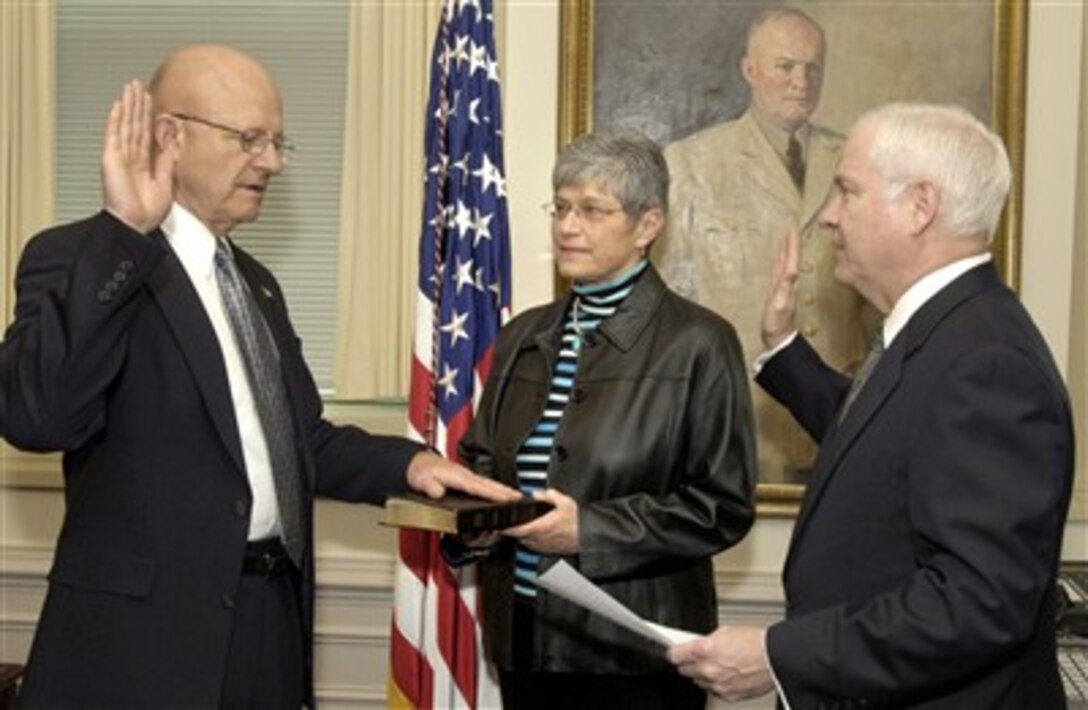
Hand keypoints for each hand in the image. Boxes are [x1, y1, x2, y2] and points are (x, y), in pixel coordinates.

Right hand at [102, 80, 175, 233]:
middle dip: (137, 104)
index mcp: (143, 163)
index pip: (146, 134)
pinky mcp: (111, 158)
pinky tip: (118, 105)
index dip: (148, 116)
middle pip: (135, 124)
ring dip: (128, 105)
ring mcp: (120, 156)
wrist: (136, 225)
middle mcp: (130, 157)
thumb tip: (174, 145)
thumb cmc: (147, 213)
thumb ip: (167, 162)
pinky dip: (116, 119)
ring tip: (130, 87)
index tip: (151, 101)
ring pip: (125, 124)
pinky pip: (113, 134)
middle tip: (139, 85)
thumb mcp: (165, 183)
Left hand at [405, 450, 520, 501]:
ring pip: (488, 484)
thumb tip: (438, 493)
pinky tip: (499, 495)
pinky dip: (494, 489)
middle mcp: (464, 475)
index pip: (478, 487)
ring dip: (503, 490)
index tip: (506, 498)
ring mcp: (466, 477)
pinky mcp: (465, 480)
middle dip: (505, 491)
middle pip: (488, 484)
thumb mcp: (421, 480)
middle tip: (520, 498)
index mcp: (457, 476)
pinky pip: (483, 485)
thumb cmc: (420, 471)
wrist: (416, 464)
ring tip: (516, 497)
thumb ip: (431, 487)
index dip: (493, 493)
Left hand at [504, 488, 577, 554]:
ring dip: (524, 534)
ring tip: (530, 524)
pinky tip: (539, 532)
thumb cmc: (579, 522)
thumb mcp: (564, 501)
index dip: (504, 526)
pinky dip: (532, 540)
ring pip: (525, 541)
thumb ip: (547, 495)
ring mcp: (542, 547)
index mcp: (539, 527)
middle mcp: (538, 539)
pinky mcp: (547, 551)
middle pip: (517, 536)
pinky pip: (534, 546)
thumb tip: (536, 492)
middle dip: (515, 527)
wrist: (589, 536)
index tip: (501, 522)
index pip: (514, 530)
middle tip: (516, 519)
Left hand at [667, 625, 774, 701]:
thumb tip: (696, 646)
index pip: (674, 655)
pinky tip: (725, 675)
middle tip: (697, 657)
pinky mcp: (728, 696)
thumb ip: (705, 641)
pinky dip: (715, 684)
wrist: (774, 659)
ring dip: (702, 674)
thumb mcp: (724, 632)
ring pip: (697, 682)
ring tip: (716, 665)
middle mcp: (708, 670)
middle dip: (688, 663)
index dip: (674, 652)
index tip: (675, 652)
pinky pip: (712, 691)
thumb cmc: (754, 643)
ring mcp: (717, 685)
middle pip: (684, 670)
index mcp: (705, 651)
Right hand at [761, 228, 799, 349]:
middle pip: (790, 258)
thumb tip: (791, 270)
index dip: (791, 245)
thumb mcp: (779, 304)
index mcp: (789, 283)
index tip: (791, 230)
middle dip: (790, 243)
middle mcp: (788, 283)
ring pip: (785, 263)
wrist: (778, 336)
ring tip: (784, 240)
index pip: (791, 259)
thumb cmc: (777, 323)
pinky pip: (780, 271)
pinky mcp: (778, 292)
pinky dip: (780, 262)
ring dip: (785, 251)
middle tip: (789, 229)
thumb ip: (785, 287)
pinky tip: (778, 261)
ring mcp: (783, 287)